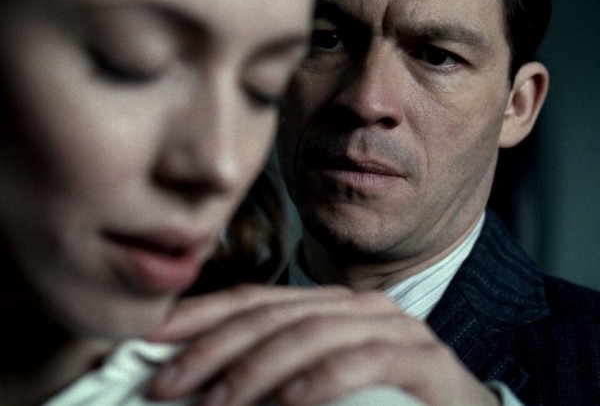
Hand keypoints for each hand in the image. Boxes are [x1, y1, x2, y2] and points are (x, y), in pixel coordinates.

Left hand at [147, 284, 499, 405]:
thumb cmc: (381, 398)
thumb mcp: (314, 381)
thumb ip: (270, 373)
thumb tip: (201, 385)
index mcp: (327, 305)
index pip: (255, 300)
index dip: (202, 315)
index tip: (152, 337)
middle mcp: (355, 306)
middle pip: (273, 314)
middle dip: (214, 347)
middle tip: (167, 382)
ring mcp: (391, 326)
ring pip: (311, 333)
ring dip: (256, 369)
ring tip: (216, 402)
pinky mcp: (421, 357)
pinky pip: (363, 361)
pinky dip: (320, 380)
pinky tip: (286, 404)